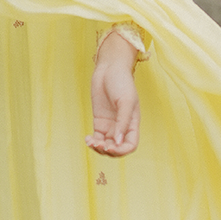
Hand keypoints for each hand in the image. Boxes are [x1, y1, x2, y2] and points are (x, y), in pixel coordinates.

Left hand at [86, 30, 139, 155]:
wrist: (109, 68)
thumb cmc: (121, 82)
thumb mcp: (125, 101)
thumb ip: (123, 122)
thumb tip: (118, 142)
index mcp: (133, 123)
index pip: (130, 145)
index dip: (122, 150)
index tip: (111, 146)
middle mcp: (122, 127)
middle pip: (117, 148)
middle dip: (108, 151)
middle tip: (98, 144)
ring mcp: (110, 125)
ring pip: (105, 145)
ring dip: (98, 148)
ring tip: (91, 142)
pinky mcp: (99, 121)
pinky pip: (97, 138)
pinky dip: (92, 142)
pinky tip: (87, 139)